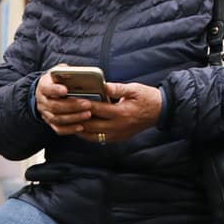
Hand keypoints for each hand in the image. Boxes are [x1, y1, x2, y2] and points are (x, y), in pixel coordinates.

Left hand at [34, 73, 162, 143]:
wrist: (161, 112)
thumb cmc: (147, 98)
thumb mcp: (134, 89)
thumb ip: (117, 88)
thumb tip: (102, 85)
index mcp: (120, 113)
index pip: (95, 109)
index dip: (80, 104)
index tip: (68, 99)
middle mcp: (117, 126)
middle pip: (89, 124)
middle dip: (74, 118)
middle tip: (62, 111)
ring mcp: (116, 135)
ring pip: (90, 134)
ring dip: (77, 128)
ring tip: (66, 120)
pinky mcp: (116, 138)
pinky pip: (96, 138)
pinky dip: (85, 134)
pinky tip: (77, 127)